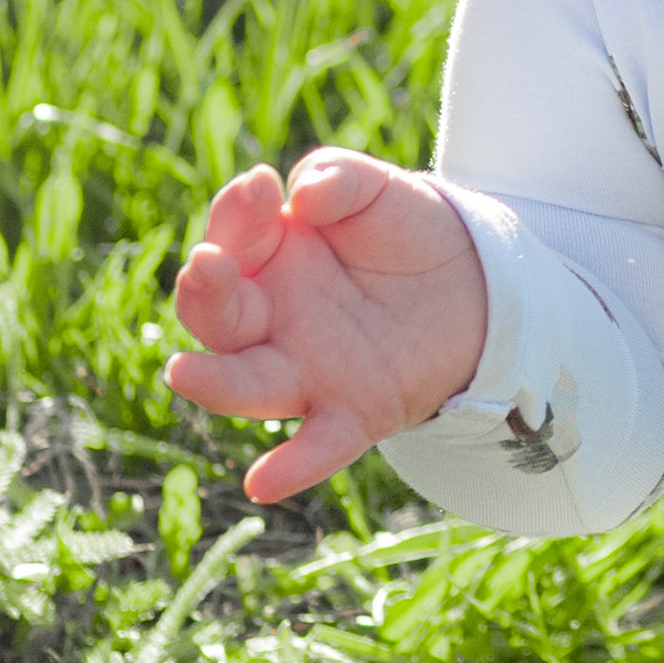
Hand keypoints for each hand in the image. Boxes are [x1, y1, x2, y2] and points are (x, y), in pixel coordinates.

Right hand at [165, 153, 486, 500]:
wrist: (479, 282)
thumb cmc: (408, 231)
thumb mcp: (378, 190)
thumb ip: (339, 178)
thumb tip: (304, 193)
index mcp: (267, 259)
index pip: (230, 241)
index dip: (235, 214)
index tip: (260, 185)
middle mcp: (272, 320)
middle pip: (217, 318)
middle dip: (205, 293)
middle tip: (209, 263)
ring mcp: (306, 371)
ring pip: (245, 385)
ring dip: (214, 383)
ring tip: (185, 374)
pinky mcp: (353, 413)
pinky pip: (315, 446)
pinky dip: (290, 466)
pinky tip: (261, 484)